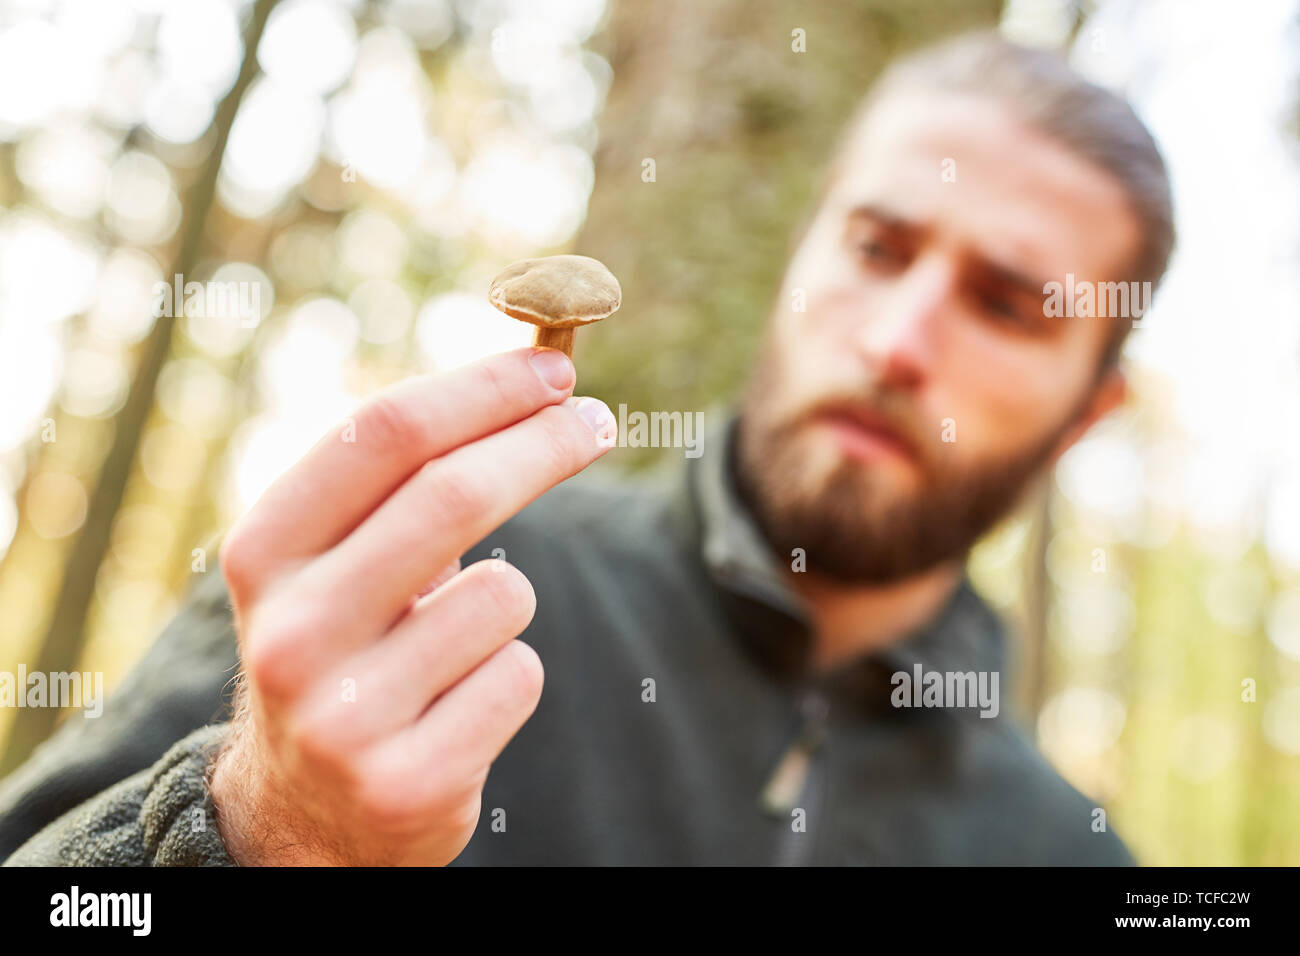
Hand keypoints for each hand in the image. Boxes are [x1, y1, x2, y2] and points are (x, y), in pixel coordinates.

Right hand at [208, 347, 615, 864]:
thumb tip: (537, 385)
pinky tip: (455, 706)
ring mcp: (345, 716)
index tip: (554, 369)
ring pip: (503, 595)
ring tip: (455, 641)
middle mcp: (291, 632)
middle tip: (596, 424)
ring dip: (506, 600)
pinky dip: (508, 673)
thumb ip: (405, 482)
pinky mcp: (407, 783)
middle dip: (543, 443)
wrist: (304, 812)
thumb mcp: (334, 561)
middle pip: (451, 495)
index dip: (482, 389)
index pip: (382, 433)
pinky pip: (518, 674)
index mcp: (266, 553)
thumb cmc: (345, 645)